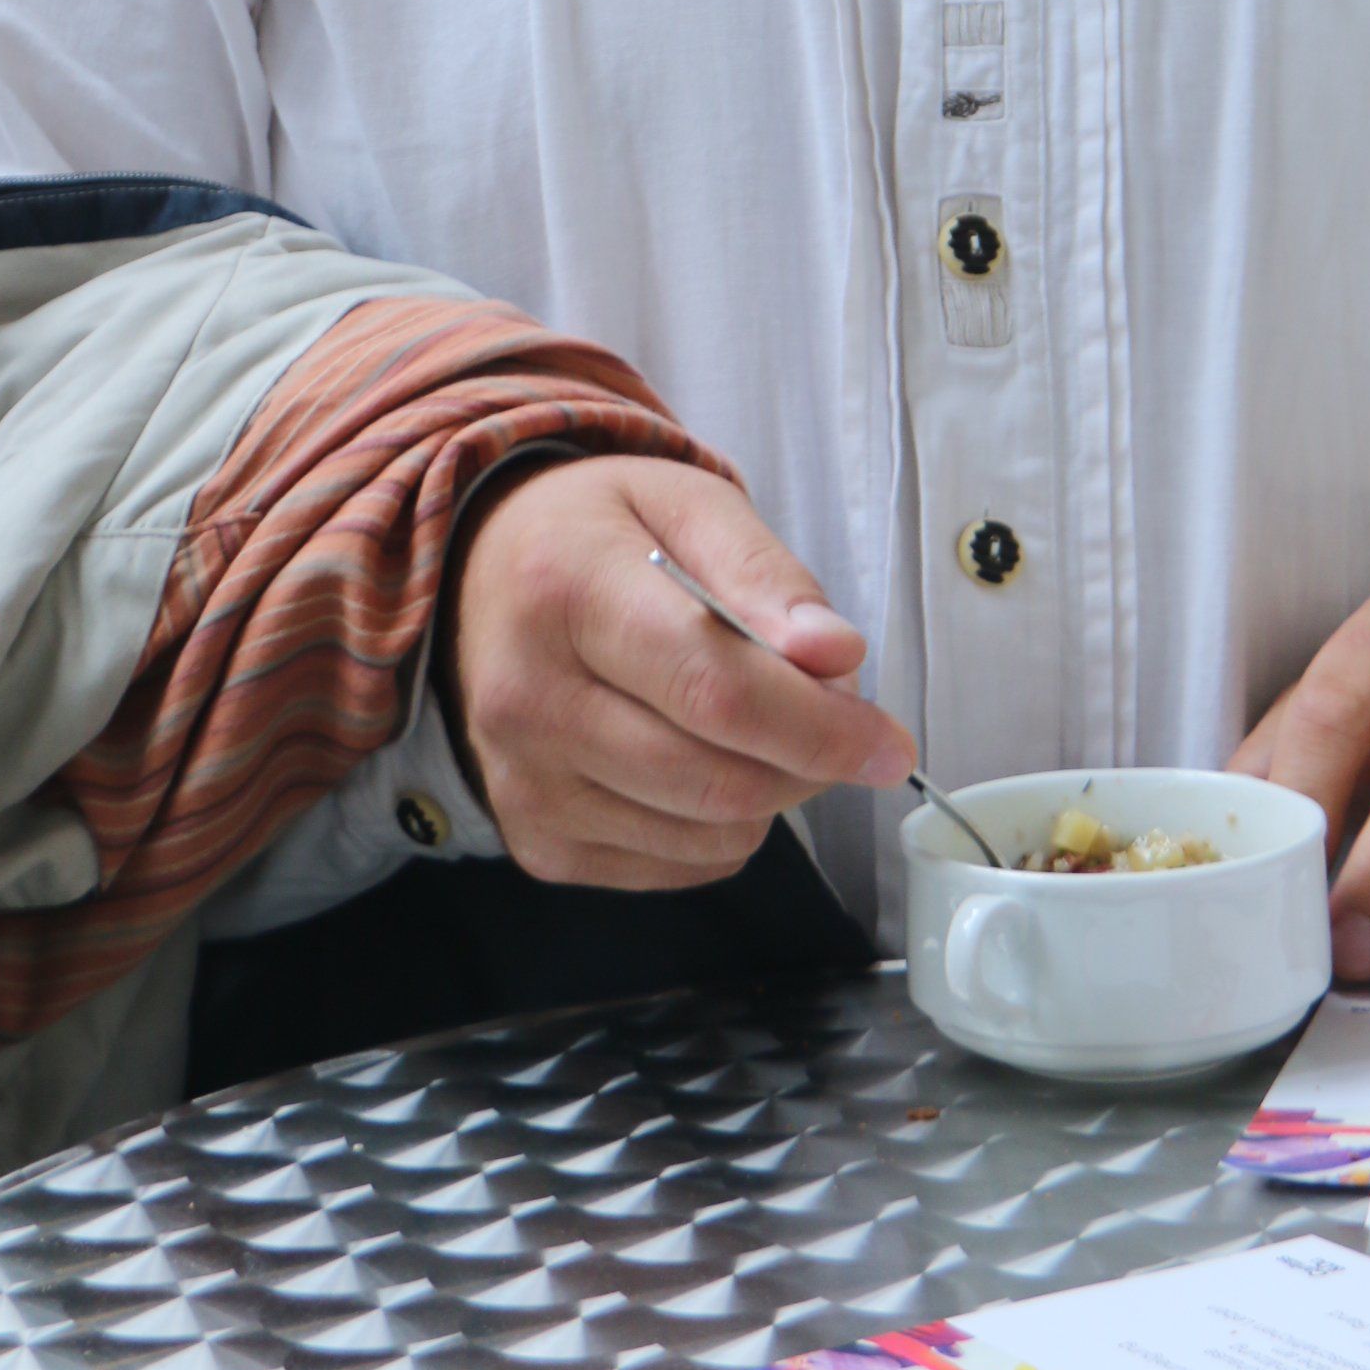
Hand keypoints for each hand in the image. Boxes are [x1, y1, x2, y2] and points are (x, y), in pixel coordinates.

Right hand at [438, 454, 916, 889]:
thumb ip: (765, 574)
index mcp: (565, 590)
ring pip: (705, 834)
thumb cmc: (596, 533)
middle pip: (717, 777)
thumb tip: (835, 656)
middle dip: (808, 762)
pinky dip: (718, 828)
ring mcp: (521, 784)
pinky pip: (673, 867)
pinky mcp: (534, 843)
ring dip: (767, 794)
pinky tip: (700, 759)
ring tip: (753, 722)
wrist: (480, 575)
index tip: (889, 743)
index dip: (820, 727)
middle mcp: (526, 698)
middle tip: (835, 720)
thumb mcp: (685, 502)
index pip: (717, 690)